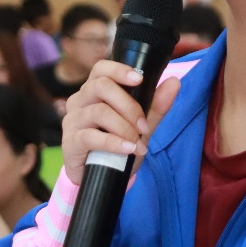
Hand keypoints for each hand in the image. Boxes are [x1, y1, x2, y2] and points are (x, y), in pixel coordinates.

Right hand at [61, 61, 180, 184]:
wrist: (103, 178)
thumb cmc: (118, 145)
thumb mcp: (141, 126)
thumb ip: (156, 105)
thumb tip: (175, 82)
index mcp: (94, 90)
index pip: (101, 68)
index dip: (119, 70)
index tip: (140, 79)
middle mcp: (80, 101)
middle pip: (101, 86)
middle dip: (129, 105)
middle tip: (143, 126)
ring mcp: (72, 121)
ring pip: (98, 111)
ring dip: (124, 127)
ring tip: (137, 143)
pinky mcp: (70, 142)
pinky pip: (90, 136)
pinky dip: (114, 142)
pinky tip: (128, 149)